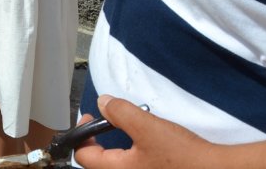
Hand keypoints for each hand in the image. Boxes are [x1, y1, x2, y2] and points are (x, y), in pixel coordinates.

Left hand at [74, 96, 217, 168]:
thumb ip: (120, 112)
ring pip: (117, 165)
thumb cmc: (183, 155)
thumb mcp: (147, 126)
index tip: (91, 118)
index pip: (83, 156)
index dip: (82, 134)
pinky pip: (134, 167)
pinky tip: (147, 145)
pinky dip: (132, 156)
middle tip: (108, 123)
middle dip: (98, 141)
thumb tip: (102, 103)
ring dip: (116, 149)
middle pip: (98, 163)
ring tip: (129, 131)